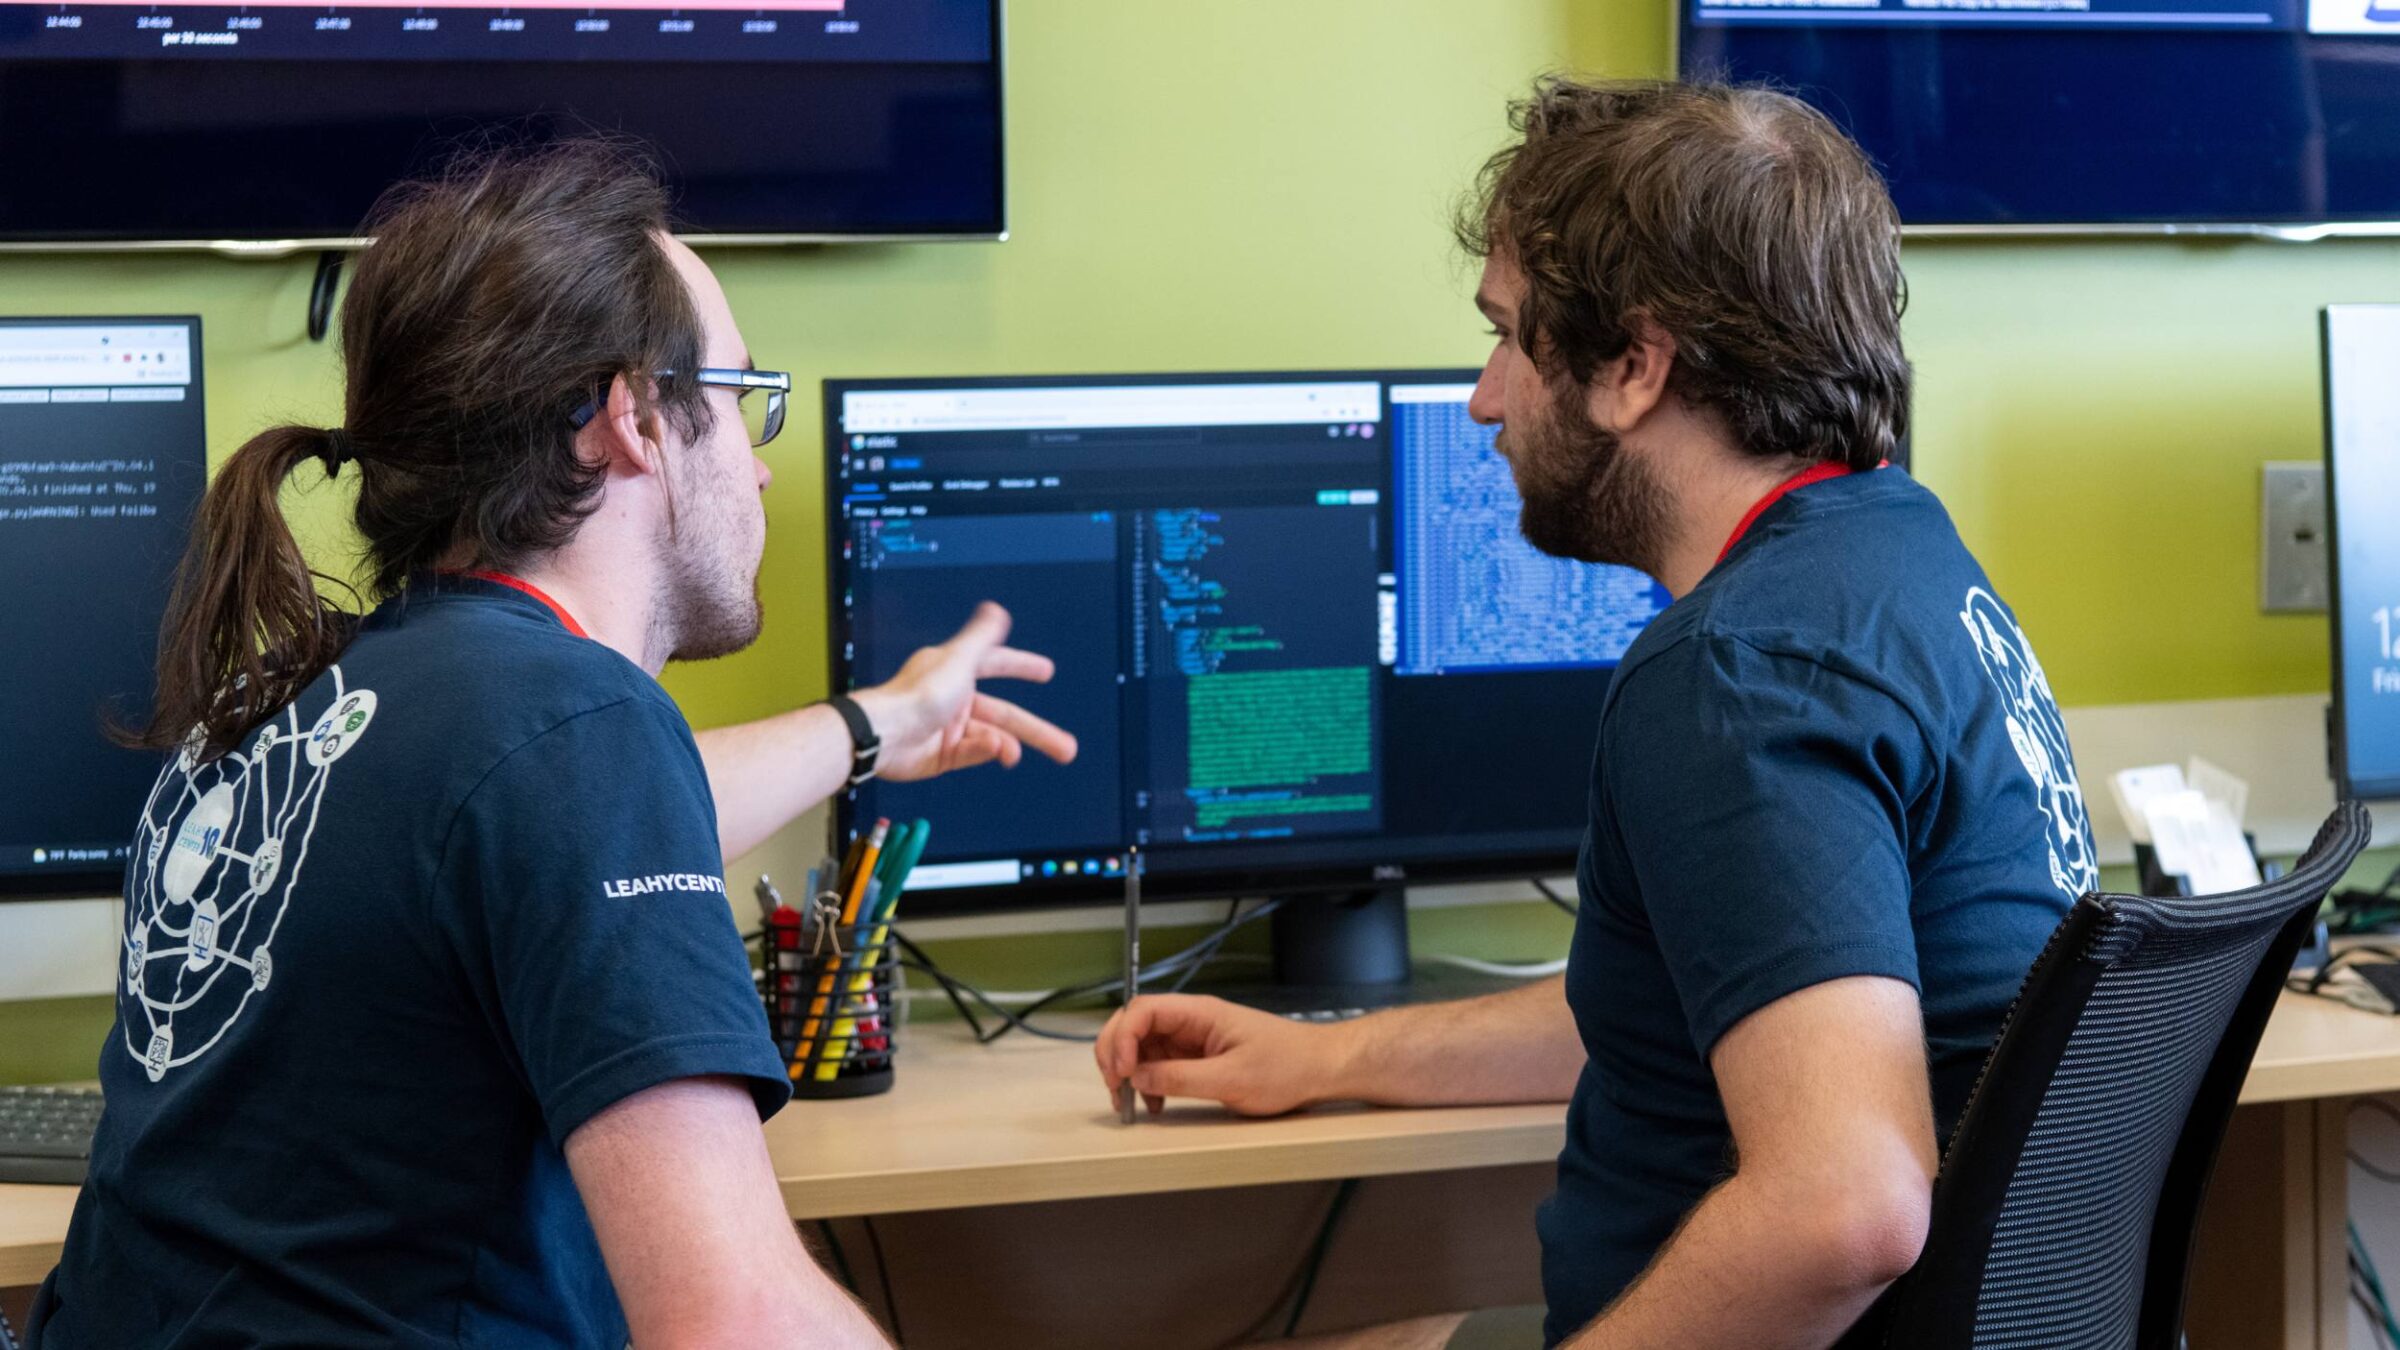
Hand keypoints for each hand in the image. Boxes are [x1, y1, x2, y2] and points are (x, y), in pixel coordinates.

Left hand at [851, 603, 1077, 782]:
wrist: (886, 735)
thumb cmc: (918, 694)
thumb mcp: (958, 660)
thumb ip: (981, 637)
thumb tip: (996, 610)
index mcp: (958, 671)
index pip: (997, 664)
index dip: (1022, 666)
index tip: (1046, 672)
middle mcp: (956, 699)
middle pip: (1006, 715)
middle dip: (1037, 730)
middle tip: (1066, 747)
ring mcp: (950, 729)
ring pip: (994, 738)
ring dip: (1010, 746)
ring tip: (1016, 755)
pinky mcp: (943, 755)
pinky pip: (974, 754)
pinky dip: (985, 752)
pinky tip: (993, 753)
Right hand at [1094, 994, 1345, 1117]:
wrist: (1320, 1068)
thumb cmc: (1287, 1066)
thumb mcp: (1232, 1079)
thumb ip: (1180, 1078)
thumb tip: (1137, 1078)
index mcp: (1199, 1013)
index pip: (1143, 1010)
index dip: (1122, 1037)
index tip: (1123, 1072)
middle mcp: (1190, 1021)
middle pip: (1133, 1024)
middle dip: (1115, 1053)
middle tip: (1116, 1089)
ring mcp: (1192, 1038)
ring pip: (1141, 1045)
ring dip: (1128, 1071)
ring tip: (1131, 1103)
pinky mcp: (1198, 1056)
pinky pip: (1159, 1063)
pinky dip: (1147, 1082)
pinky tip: (1155, 1104)